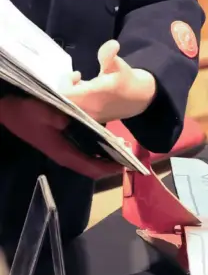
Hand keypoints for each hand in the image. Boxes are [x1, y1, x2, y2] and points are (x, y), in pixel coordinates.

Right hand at [0, 95, 120, 178]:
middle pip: (90, 165)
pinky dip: (95, 146)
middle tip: (128, 155)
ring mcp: (60, 148)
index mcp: (61, 151)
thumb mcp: (48, 111)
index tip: (125, 165)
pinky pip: (81, 149)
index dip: (108, 168)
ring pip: (86, 157)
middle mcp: (62, 153)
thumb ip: (67, 117)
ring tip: (121, 145)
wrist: (8, 107)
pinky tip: (105, 137)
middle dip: (109, 162)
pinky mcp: (58, 141)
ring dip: (103, 154)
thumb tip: (85, 119)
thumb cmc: (28, 111)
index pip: (89, 166)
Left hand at [63, 40, 156, 123]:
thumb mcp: (118, 64)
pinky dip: (75, 102)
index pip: (65, 93)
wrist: (138, 98)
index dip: (65, 82)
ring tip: (83, 85)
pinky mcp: (90, 120)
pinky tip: (86, 94)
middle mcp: (89, 109)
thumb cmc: (125, 79)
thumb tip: (112, 44)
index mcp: (94, 95)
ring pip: (68, 107)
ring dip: (71, 95)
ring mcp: (89, 116)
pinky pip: (75, 112)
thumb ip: (109, 55)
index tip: (77, 74)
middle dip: (67, 88)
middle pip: (63, 102)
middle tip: (77, 79)